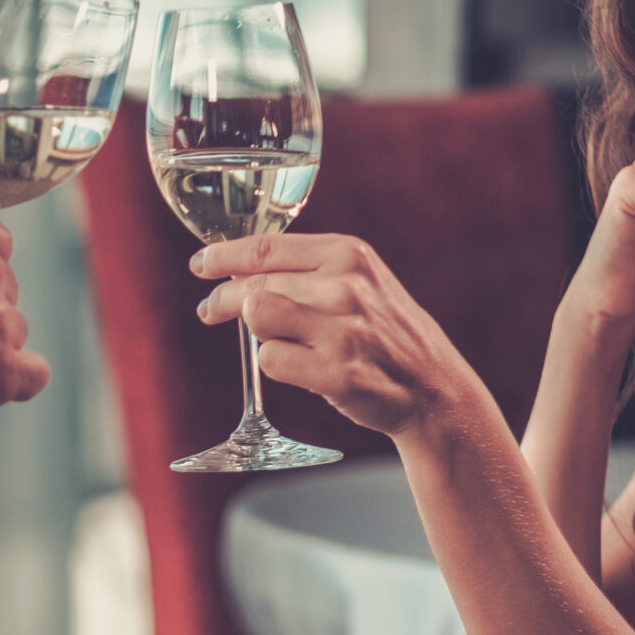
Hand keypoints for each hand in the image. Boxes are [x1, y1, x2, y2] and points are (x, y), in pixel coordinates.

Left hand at [193, 232, 476, 437]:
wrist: (433, 386)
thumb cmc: (385, 332)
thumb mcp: (361, 281)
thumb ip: (307, 269)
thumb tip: (237, 269)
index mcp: (349, 253)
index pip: (265, 247)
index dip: (222, 257)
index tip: (200, 264)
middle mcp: (345, 286)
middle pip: (252, 285)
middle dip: (221, 301)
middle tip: (209, 312)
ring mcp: (342, 330)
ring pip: (256, 317)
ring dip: (257, 331)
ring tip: (275, 339)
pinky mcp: (337, 373)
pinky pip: (271, 361)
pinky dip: (276, 365)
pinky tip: (300, 367)